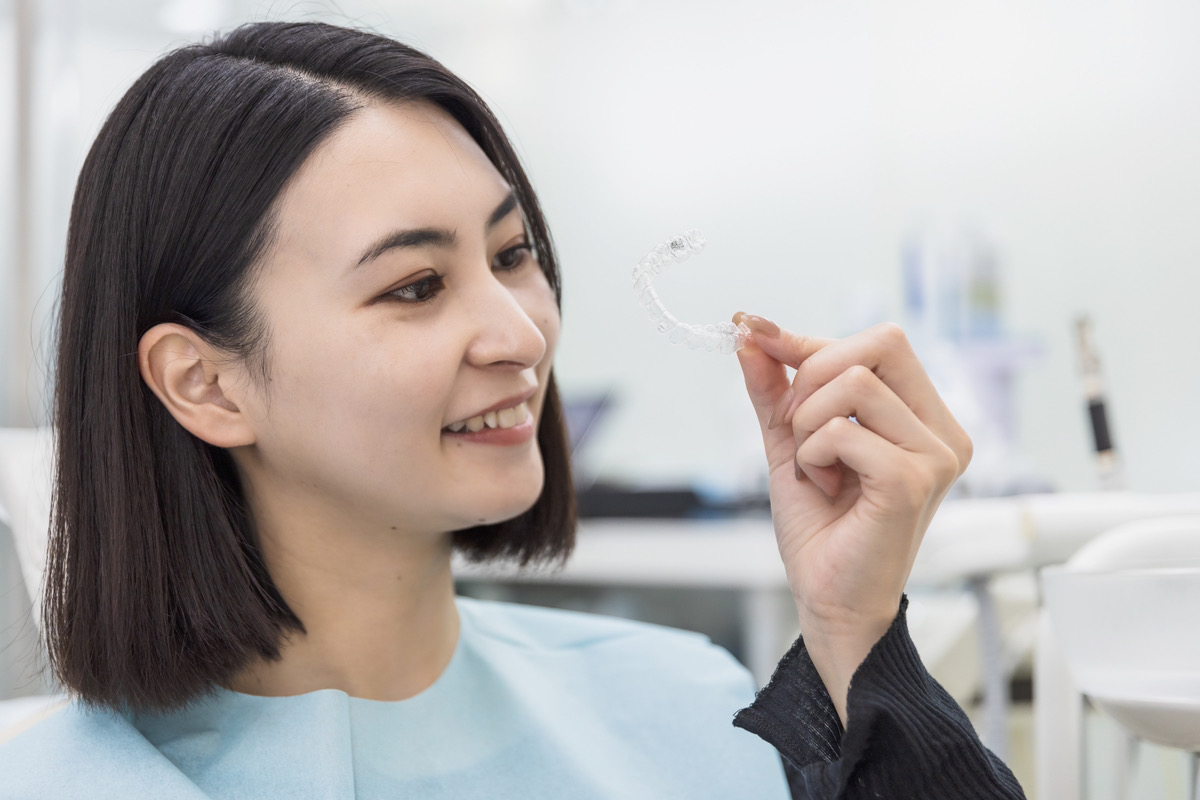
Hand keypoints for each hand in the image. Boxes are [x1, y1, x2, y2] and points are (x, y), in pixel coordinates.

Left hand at [732, 314, 971, 724]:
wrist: (828, 598)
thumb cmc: (821, 527)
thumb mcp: (791, 439)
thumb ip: (775, 385)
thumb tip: (751, 329)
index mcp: (925, 416)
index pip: (880, 341)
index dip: (812, 341)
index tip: (756, 334)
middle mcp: (943, 431)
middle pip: (882, 342)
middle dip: (814, 376)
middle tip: (799, 432)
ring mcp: (935, 455)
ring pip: (853, 383)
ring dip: (809, 425)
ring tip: (817, 468)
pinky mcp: (913, 481)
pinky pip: (843, 431)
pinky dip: (814, 455)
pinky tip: (825, 487)